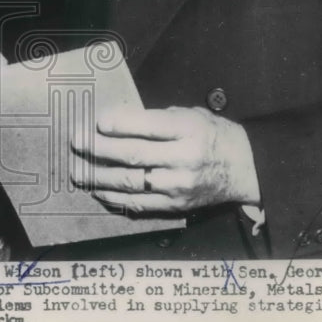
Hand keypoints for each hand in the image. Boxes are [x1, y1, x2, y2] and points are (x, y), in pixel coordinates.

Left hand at [70, 105, 259, 214]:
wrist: (245, 170)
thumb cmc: (214, 136)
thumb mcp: (191, 115)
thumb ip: (157, 119)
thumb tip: (118, 122)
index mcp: (189, 130)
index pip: (148, 126)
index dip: (119, 124)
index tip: (96, 120)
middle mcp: (183, 159)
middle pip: (133, 155)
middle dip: (98, 148)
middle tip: (76, 140)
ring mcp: (178, 186)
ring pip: (130, 182)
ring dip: (98, 177)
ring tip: (76, 170)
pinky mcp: (174, 206)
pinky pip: (138, 203)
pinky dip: (114, 198)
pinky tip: (98, 190)